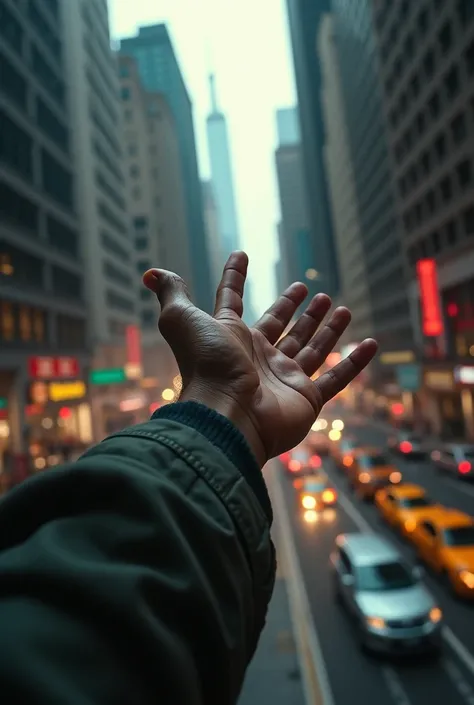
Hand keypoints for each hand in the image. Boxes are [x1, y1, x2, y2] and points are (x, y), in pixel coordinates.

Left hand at [143, 252, 376, 466]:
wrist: (227, 414)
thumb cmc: (206, 364)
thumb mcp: (183, 320)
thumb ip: (172, 295)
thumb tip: (150, 272)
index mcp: (231, 336)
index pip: (233, 301)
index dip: (234, 278)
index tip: (240, 254)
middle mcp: (258, 357)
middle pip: (281, 327)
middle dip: (295, 308)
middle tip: (310, 290)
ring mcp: (284, 379)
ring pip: (310, 348)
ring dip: (325, 328)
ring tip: (339, 304)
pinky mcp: (307, 399)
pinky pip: (337, 378)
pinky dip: (354, 362)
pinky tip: (371, 343)